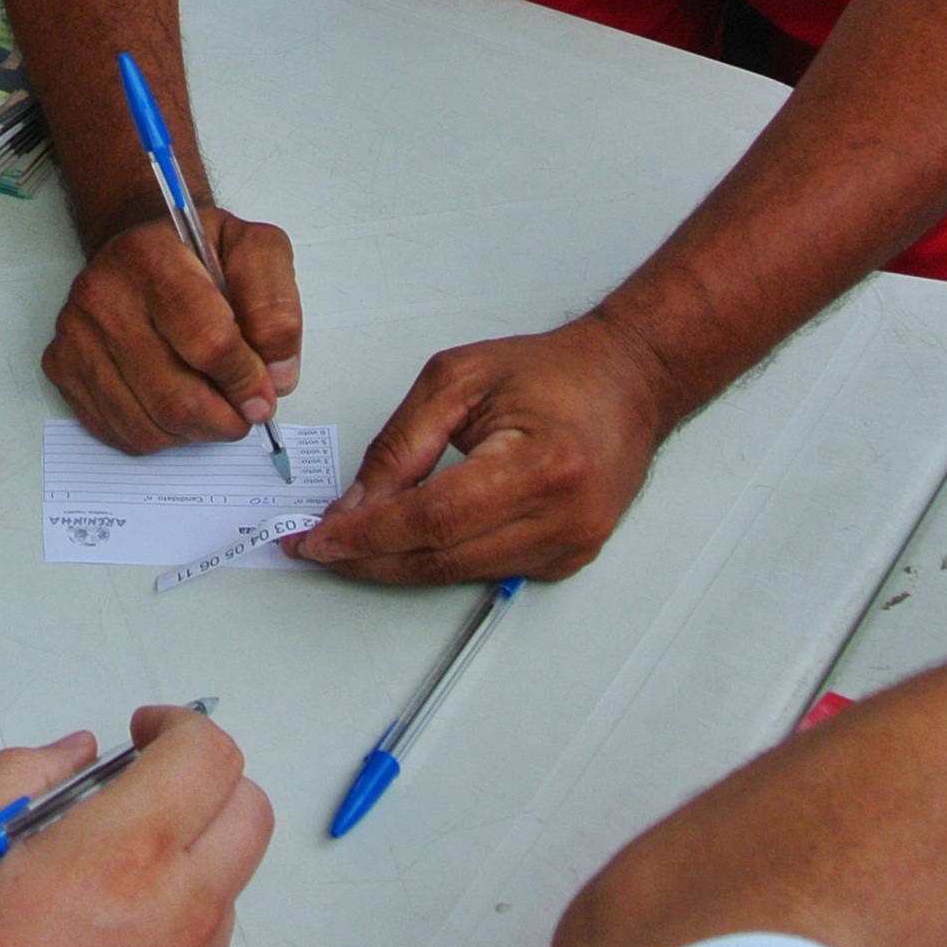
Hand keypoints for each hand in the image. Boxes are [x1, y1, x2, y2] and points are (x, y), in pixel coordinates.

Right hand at [0, 710, 267, 946]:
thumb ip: (18, 777)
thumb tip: (77, 754)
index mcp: (119, 856)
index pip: (208, 756)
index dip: (179, 727)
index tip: (146, 735)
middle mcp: (180, 915)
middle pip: (248, 813)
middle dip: (203, 784)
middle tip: (142, 796)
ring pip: (224, 889)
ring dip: (181, 867)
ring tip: (93, 902)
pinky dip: (169, 939)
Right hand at [42, 205, 299, 451]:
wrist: (141, 251)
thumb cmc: (200, 253)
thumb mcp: (256, 249)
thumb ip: (276, 306)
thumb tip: (275, 375)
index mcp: (151, 256)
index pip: (208, 341)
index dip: (245, 379)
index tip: (263, 392)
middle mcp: (100, 294)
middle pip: (174, 397)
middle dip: (224, 419)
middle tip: (244, 411)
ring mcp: (74, 334)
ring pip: (148, 425)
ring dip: (195, 432)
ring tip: (212, 405)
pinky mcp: (61, 367)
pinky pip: (122, 433)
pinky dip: (162, 435)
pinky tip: (174, 404)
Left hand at [298, 315, 671, 583]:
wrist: (628, 381)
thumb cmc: (551, 372)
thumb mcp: (456, 380)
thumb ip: (401, 444)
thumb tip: (355, 504)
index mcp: (537, 465)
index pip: (433, 517)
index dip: (368, 535)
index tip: (318, 539)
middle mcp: (561, 515)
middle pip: (443, 557)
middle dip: (370, 558)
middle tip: (319, 549)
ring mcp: (570, 544)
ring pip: (459, 574)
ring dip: (397, 565)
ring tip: (349, 546)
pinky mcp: (569, 558)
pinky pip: (486, 571)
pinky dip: (440, 560)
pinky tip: (405, 544)